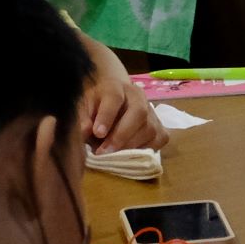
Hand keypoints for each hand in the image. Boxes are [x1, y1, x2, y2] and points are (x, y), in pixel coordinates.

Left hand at [78, 33, 166, 154]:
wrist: (115, 97)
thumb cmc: (96, 104)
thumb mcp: (84, 106)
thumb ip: (83, 118)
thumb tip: (85, 132)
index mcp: (116, 87)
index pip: (114, 98)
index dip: (107, 116)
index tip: (97, 133)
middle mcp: (138, 97)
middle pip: (139, 113)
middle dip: (121, 135)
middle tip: (103, 151)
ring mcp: (152, 112)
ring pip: (150, 129)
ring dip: (130, 145)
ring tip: (112, 155)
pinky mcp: (161, 126)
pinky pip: (159, 139)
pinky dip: (145, 149)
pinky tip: (129, 154)